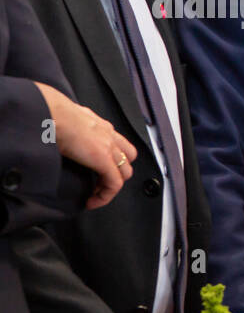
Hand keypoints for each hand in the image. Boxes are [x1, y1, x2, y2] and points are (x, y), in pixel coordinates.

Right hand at [32, 81, 136, 208]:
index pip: (117, 144)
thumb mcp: (64, 121)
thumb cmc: (48, 113)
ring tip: (95, 194)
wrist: (48, 111)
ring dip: (111, 186)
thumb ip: (69, 130)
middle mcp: (108, 134)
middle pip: (126, 159)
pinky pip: (114, 183)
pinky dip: (106, 196)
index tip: (97, 172)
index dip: (112, 161)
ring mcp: (108, 146)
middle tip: (98, 185)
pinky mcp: (103, 159)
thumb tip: (57, 138)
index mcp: (99, 125)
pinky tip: (93, 201)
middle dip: (116, 174)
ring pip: (124, 172)